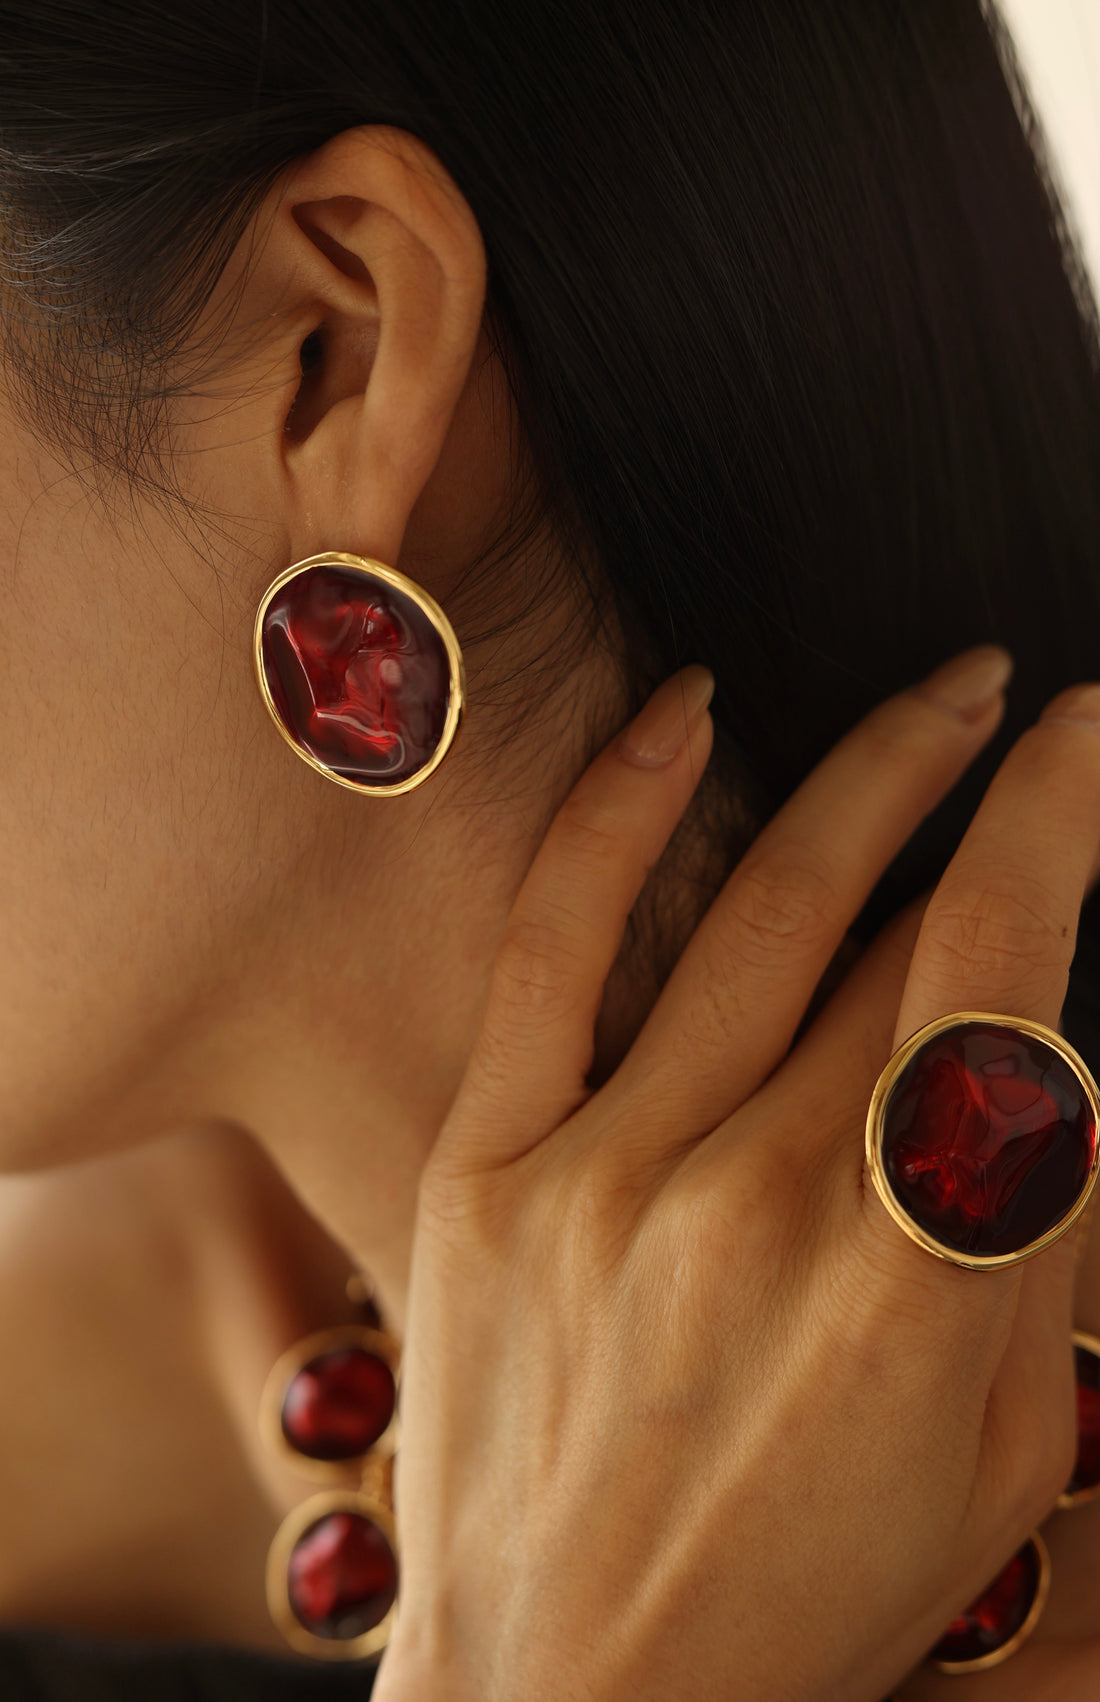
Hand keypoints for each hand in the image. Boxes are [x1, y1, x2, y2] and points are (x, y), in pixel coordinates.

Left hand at [374, 649, 1099, 1701]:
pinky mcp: (491, 1170)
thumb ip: (1030, 1246)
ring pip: (756, 916)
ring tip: (928, 698)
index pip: (1001, 977)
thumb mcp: (999, 1455)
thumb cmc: (806, 1591)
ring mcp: (605, 1174)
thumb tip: (1038, 1053)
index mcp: (909, 1283)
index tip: (1085, 738)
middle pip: (893, 945)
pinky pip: (556, 949)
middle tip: (1011, 714)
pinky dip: (620, 814)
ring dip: (859, 778)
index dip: (1054, 824)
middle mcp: (757, 1203)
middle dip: (974, 805)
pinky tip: (687, 712)